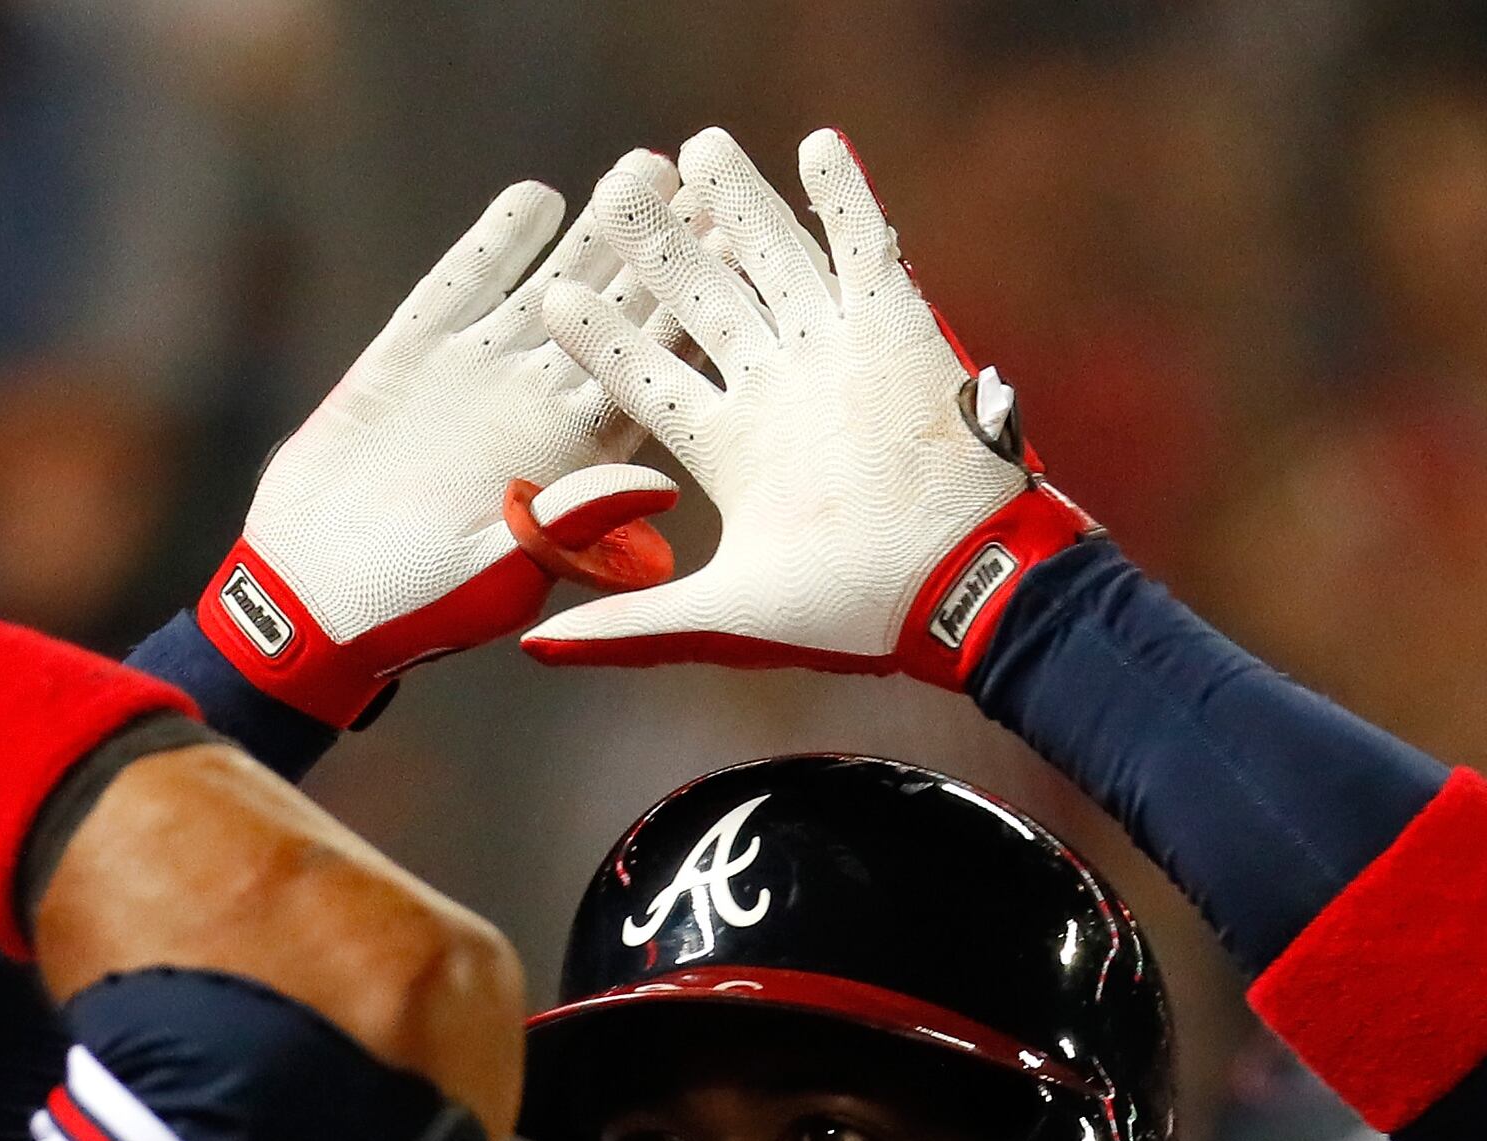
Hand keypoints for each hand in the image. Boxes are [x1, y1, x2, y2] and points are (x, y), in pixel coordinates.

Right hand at [201, 180, 680, 725]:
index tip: (741, 262)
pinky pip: (460, 286)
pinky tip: (535, 199)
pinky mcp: (409, 355)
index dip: (693, 314)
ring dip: (596, 230)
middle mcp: (535, 404)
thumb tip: (661, 488)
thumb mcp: (501, 573)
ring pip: (550, 283)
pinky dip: (495, 245)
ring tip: (645, 168)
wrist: (308, 596)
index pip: (651, 370)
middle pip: (616, 311)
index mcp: (575, 458)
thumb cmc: (413, 608)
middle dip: (662, 249)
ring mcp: (475, 373)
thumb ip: (572, 524)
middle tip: (714, 184)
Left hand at [521, 130, 1094, 686]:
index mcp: (728, 447)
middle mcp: (775, 390)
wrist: (955, 592)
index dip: (604, 336)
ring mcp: (835, 353)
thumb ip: (625, 620)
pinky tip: (816, 144)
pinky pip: (868, 247)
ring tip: (696, 148)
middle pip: (703, 297)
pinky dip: (846, 196)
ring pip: (774, 258)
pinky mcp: (898, 328)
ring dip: (739, 201)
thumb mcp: (718, 619)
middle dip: (658, 243)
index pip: (648, 375)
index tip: (555, 294)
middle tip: (614, 184)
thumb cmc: (845, 613)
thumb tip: (531, 649)